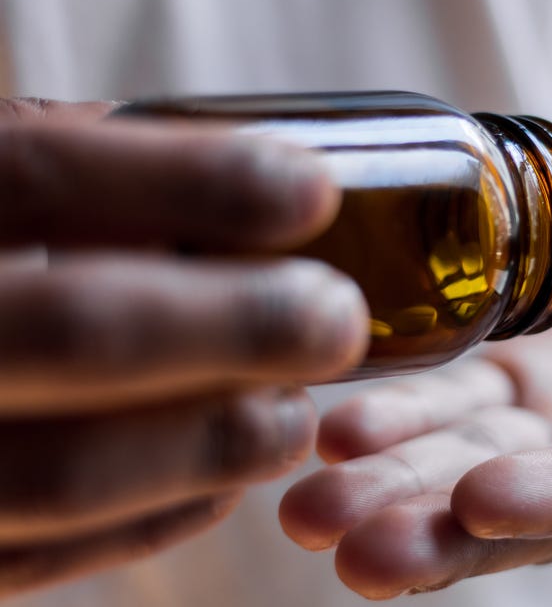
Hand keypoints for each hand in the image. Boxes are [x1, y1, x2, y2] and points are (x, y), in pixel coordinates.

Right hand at [0, 99, 368, 594]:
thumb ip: (88, 175)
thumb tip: (254, 179)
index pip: (40, 173)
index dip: (192, 181)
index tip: (313, 190)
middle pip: (80, 328)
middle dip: (240, 323)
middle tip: (337, 317)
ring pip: (72, 472)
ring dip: (215, 439)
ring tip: (291, 412)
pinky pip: (52, 553)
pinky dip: (163, 511)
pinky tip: (227, 473)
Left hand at [279, 139, 551, 597]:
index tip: (487, 500)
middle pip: (543, 504)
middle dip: (445, 526)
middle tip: (347, 543)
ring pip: (481, 463)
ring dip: (396, 482)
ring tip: (308, 497)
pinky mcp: (536, 379)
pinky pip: (463, 403)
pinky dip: (400, 414)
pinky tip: (330, 423)